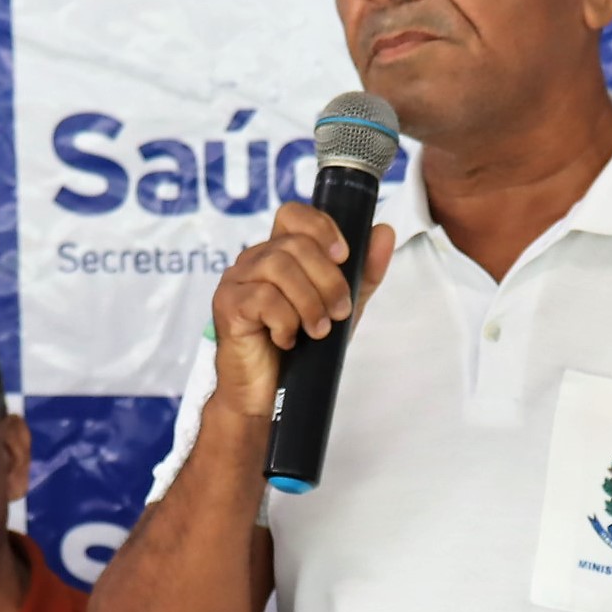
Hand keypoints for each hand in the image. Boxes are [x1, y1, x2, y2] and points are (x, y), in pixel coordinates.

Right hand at [207, 203, 394, 418]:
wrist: (268, 396)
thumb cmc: (301, 350)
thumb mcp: (342, 308)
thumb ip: (363, 272)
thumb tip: (384, 231)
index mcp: (279, 253)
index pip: (294, 214)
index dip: (322, 228)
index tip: (343, 257)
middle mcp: (254, 260)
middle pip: (294, 244)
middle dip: (328, 279)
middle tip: (339, 312)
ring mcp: (236, 281)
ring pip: (278, 267)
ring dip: (309, 303)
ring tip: (318, 331)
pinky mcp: (227, 306)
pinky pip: (263, 298)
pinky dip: (285, 322)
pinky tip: (287, 340)